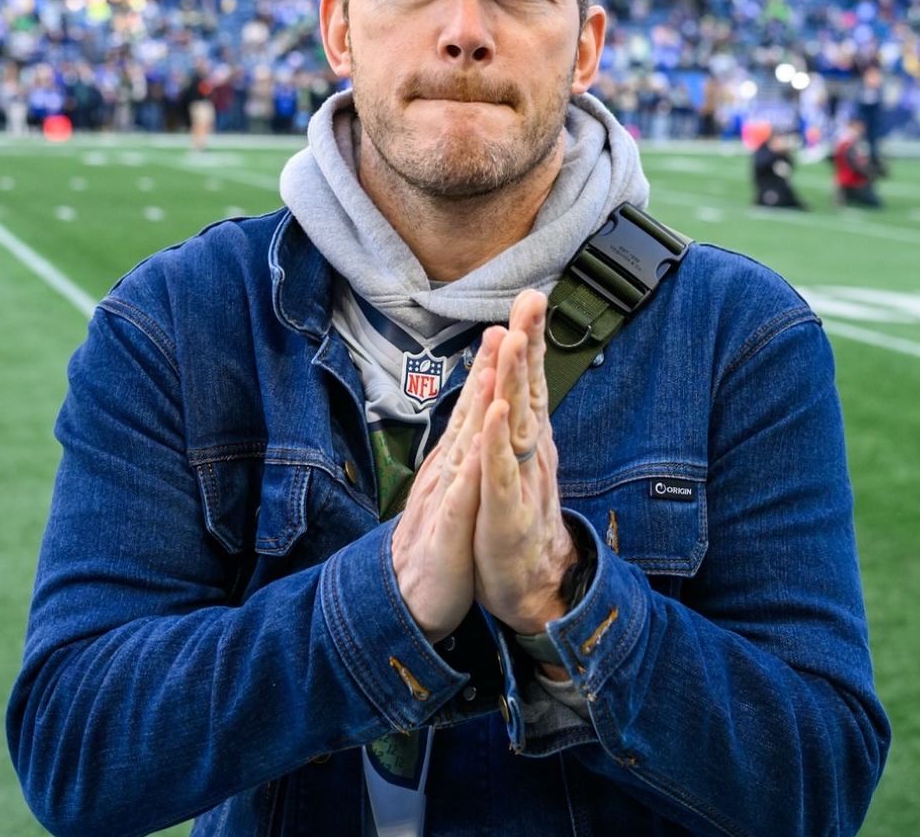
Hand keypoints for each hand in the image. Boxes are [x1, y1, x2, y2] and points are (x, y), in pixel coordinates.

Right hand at [391, 326, 503, 641]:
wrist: (408, 598)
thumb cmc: (438, 541)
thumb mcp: (455, 491)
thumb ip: (463, 454)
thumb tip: (476, 419)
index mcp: (456, 460)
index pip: (477, 406)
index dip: (493, 366)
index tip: (511, 325)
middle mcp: (448, 467)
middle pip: (472, 409)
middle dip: (491, 365)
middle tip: (508, 321)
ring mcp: (446, 494)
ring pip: (467, 440)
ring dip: (481, 399)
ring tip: (498, 361)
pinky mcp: (447, 528)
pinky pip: (461, 494)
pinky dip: (473, 464)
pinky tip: (484, 440)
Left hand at [473, 290, 576, 636]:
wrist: (533, 586)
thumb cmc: (520, 516)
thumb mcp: (520, 461)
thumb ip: (520, 417)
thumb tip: (520, 377)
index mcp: (528, 439)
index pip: (528, 381)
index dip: (529, 339)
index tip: (531, 297)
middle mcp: (529, 452)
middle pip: (528, 390)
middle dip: (529, 343)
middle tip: (533, 300)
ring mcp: (520, 480)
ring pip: (517, 423)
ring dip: (514, 381)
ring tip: (515, 340)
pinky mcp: (506, 513)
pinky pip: (501, 473)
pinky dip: (498, 443)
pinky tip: (498, 414)